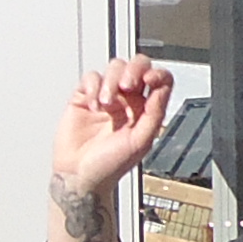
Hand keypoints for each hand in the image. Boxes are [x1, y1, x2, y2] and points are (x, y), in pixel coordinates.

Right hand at [52, 58, 176, 192]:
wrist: (79, 176)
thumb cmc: (110, 166)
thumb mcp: (141, 142)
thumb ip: (154, 114)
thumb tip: (162, 88)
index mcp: (146, 109)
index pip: (158, 79)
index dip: (156, 74)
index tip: (148, 80)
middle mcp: (128, 100)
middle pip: (137, 65)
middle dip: (133, 70)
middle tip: (126, 86)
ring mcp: (106, 97)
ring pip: (114, 67)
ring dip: (110, 82)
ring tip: (105, 104)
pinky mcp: (84, 97)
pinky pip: (91, 77)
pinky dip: (92, 87)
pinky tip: (93, 105)